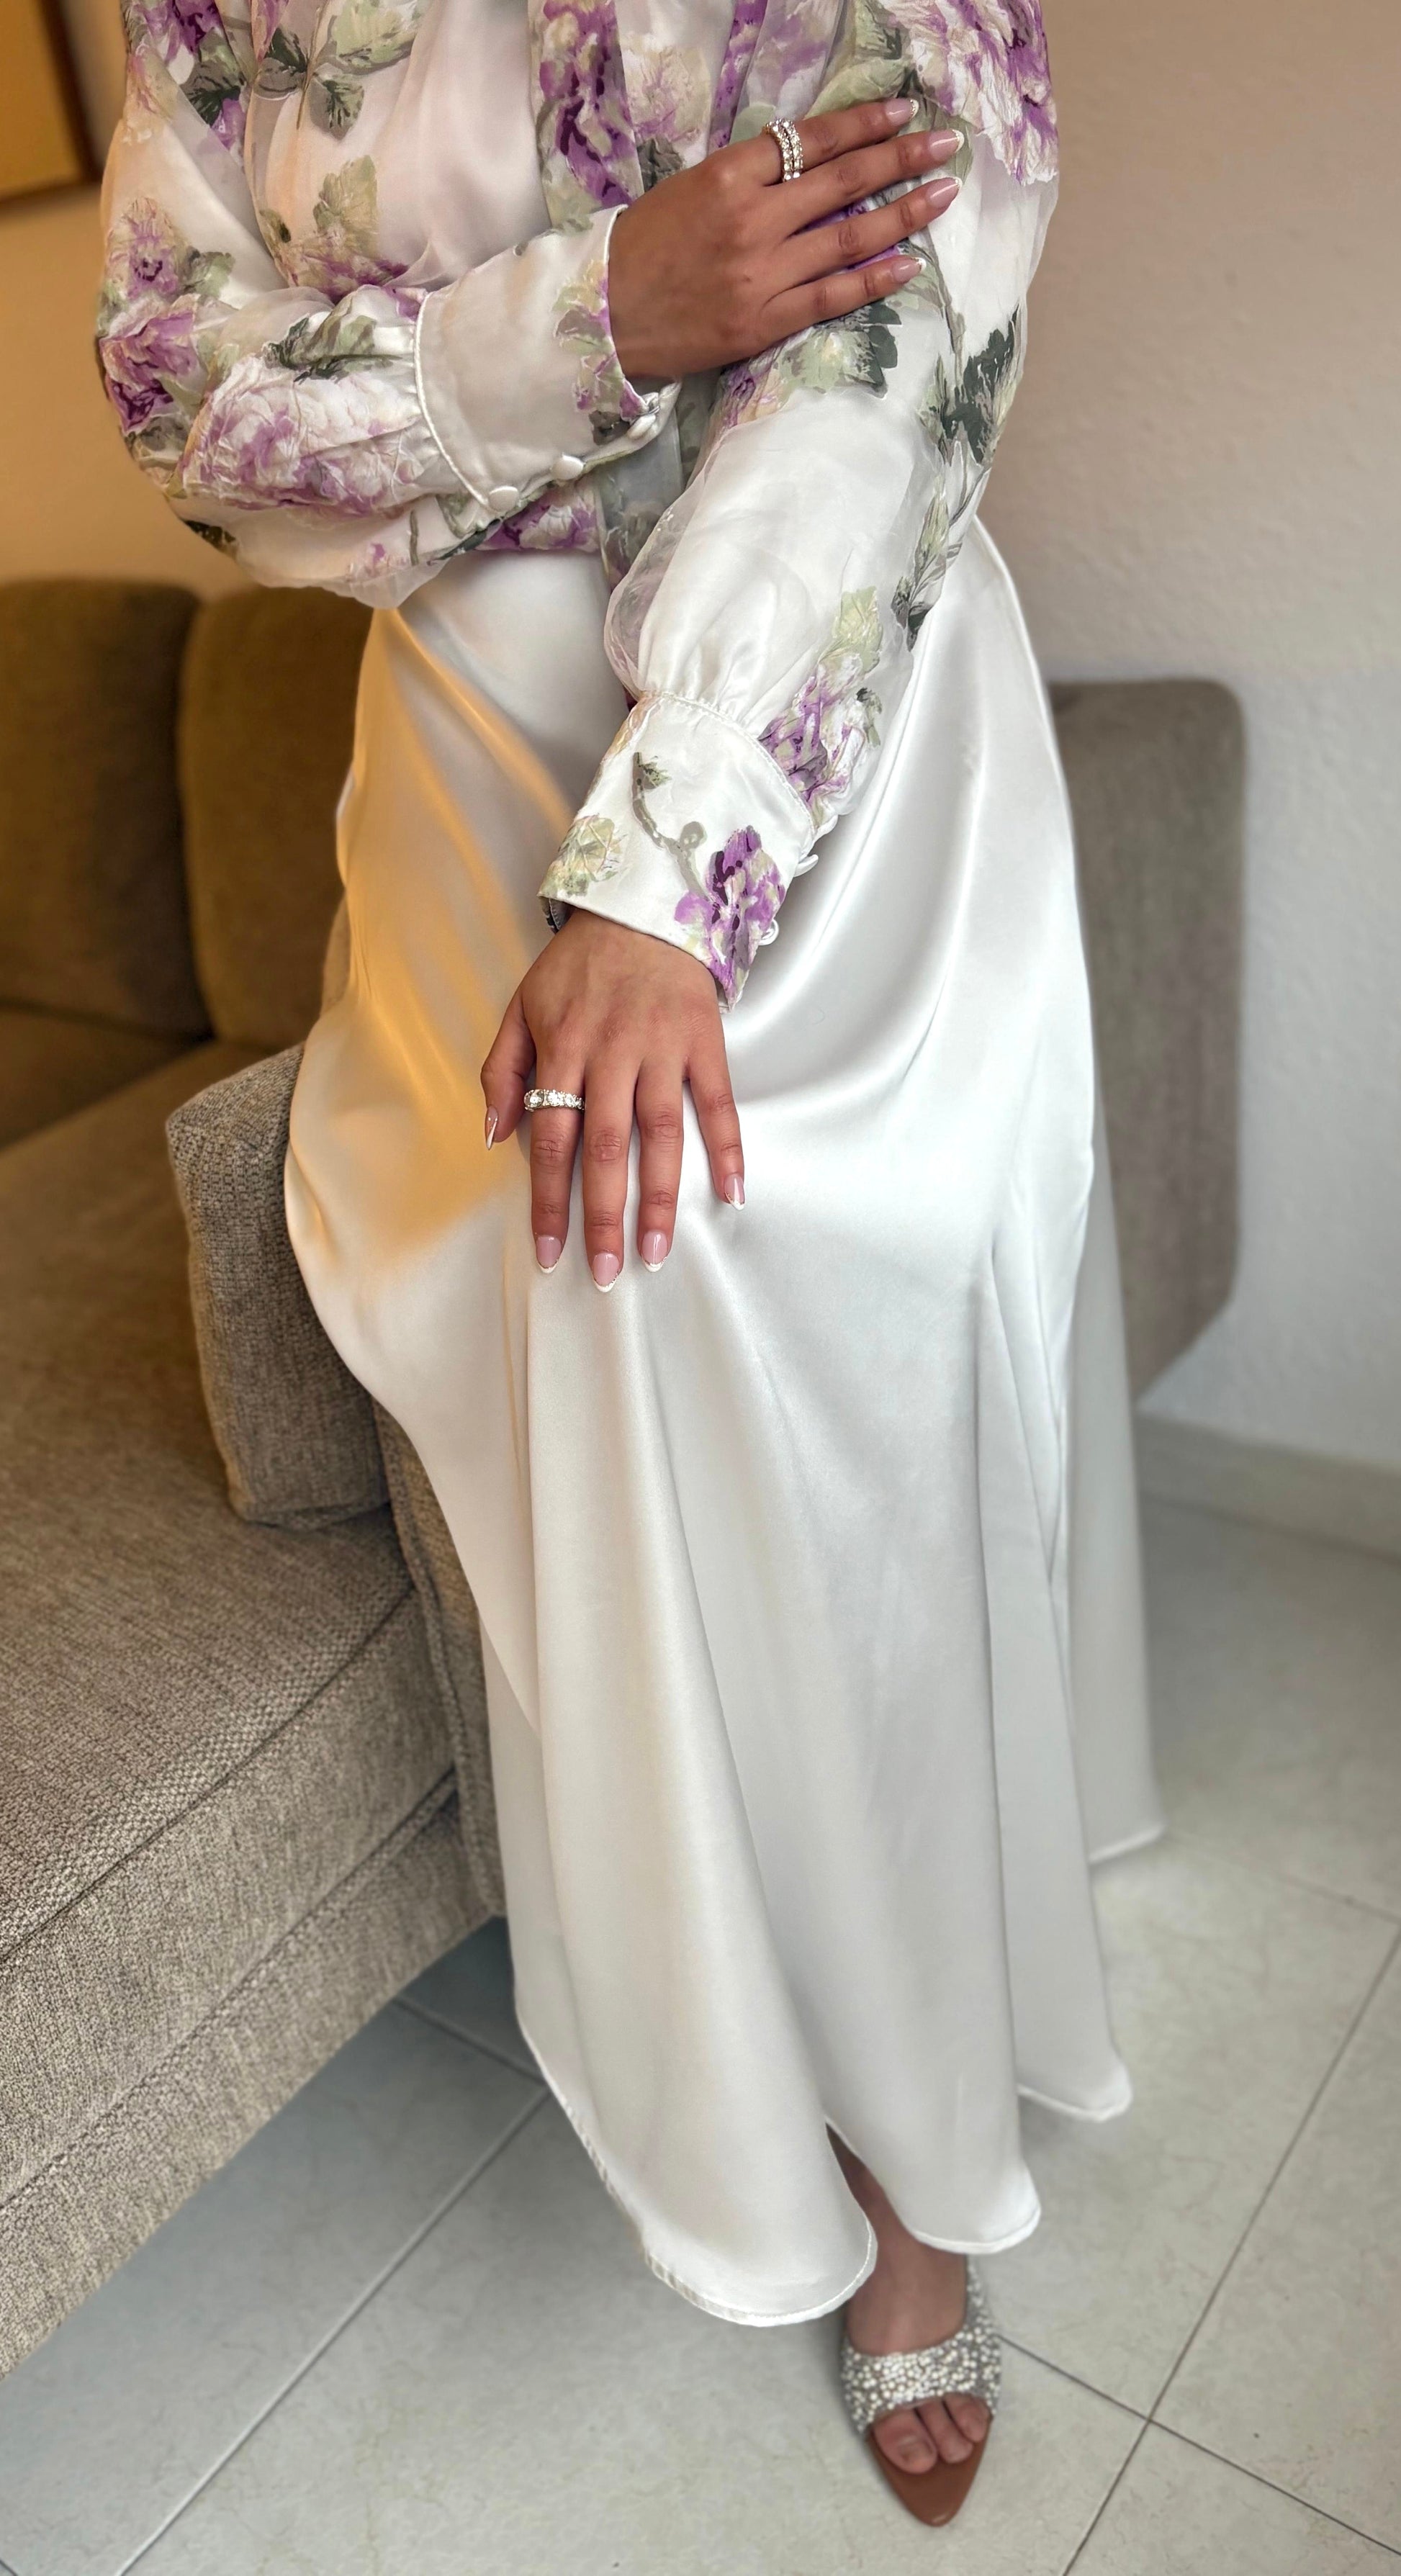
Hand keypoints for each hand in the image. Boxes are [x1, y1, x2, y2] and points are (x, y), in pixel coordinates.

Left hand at [481, 914, 743, 1286]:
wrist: (642, 905)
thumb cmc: (578, 966)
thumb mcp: (521, 1006)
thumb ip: (501, 1071)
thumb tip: (497, 1137)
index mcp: (563, 1046)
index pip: (552, 1136)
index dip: (549, 1198)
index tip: (550, 1250)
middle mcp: (613, 1051)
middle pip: (605, 1145)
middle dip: (603, 1214)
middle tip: (605, 1270)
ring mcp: (663, 1048)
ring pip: (661, 1134)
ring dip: (661, 1198)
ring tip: (656, 1251)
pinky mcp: (704, 1042)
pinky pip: (719, 1103)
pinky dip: (727, 1148)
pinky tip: (732, 1193)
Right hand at [608, 97, 961, 382]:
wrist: (601, 316)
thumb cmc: (643, 248)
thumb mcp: (690, 190)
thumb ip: (748, 178)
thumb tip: (808, 167)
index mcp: (729, 176)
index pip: (812, 141)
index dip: (864, 125)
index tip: (903, 114)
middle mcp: (752, 220)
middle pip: (843, 181)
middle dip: (901, 159)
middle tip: (947, 145)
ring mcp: (761, 274)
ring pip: (848, 236)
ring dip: (903, 213)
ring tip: (942, 194)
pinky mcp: (763, 322)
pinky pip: (832, 297)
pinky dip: (874, 279)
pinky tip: (910, 263)